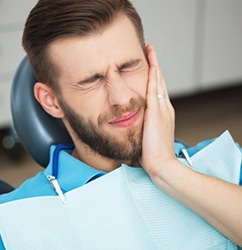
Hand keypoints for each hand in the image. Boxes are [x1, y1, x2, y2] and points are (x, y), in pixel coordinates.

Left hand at [140, 44, 175, 178]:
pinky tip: (151, 65)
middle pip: (160, 82)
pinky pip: (155, 90)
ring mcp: (163, 109)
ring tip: (151, 51)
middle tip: (151, 50)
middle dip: (155, 65)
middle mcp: (165, 108)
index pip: (158, 90)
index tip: (150, 66)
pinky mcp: (157, 113)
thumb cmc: (153, 154)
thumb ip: (145, 127)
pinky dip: (154, 76)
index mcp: (163, 114)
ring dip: (154, 65)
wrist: (161, 164)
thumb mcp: (149, 136)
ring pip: (158, 82)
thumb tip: (134, 123)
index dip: (155, 76)